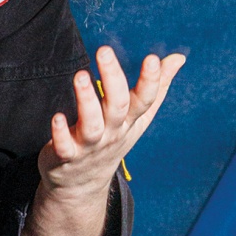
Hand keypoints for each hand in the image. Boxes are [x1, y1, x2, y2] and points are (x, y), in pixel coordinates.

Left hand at [38, 45, 184, 204]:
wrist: (84, 184)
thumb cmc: (112, 141)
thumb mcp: (138, 118)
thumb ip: (156, 88)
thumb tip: (178, 58)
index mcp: (130, 120)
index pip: (145, 100)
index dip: (151, 81)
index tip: (151, 59)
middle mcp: (112, 131)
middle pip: (118, 105)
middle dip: (113, 79)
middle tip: (104, 50)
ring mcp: (89, 145)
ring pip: (92, 124)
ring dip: (86, 100)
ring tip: (81, 76)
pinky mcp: (66, 156)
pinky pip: (64, 146)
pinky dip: (61, 133)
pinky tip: (58, 117)